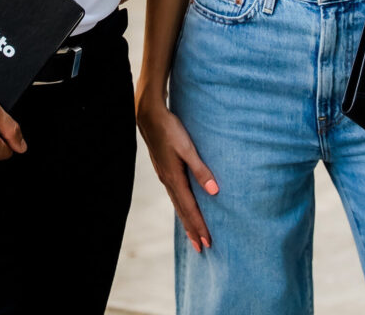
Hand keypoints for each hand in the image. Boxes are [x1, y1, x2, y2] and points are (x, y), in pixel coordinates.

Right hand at [137, 97, 217, 250]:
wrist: (150, 115)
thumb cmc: (170, 129)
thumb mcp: (187, 148)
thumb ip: (201, 169)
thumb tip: (214, 192)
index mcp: (174, 178)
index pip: (190, 208)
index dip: (199, 226)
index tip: (207, 242)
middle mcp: (168, 181)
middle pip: (182, 211)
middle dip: (192, 230)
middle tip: (202, 248)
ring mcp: (164, 175)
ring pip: (177, 203)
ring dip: (186, 219)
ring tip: (193, 233)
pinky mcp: (163, 169)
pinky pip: (174, 194)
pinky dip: (180, 205)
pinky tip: (183, 205)